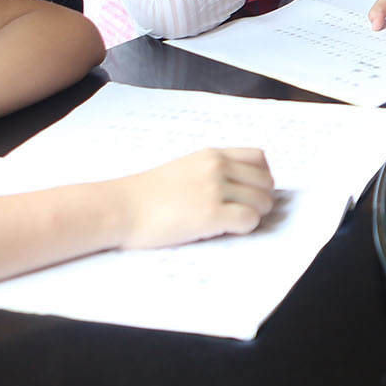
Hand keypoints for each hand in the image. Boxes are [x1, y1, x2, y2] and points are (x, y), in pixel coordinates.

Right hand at [117, 147, 276, 248]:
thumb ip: (211, 170)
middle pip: (265, 181)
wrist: (119, 207)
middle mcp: (217, 167)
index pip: (259, 157)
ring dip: (254, 215)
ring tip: (233, 223)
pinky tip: (226, 230)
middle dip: (260, 199)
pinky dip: (245, 228)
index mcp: (211, 155)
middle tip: (244, 212)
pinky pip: (249, 220)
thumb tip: (241, 185)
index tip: (250, 191)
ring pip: (262, 202)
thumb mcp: (184, 168)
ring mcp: (215, 190)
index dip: (260, 177)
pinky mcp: (211, 215)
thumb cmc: (146, 194)